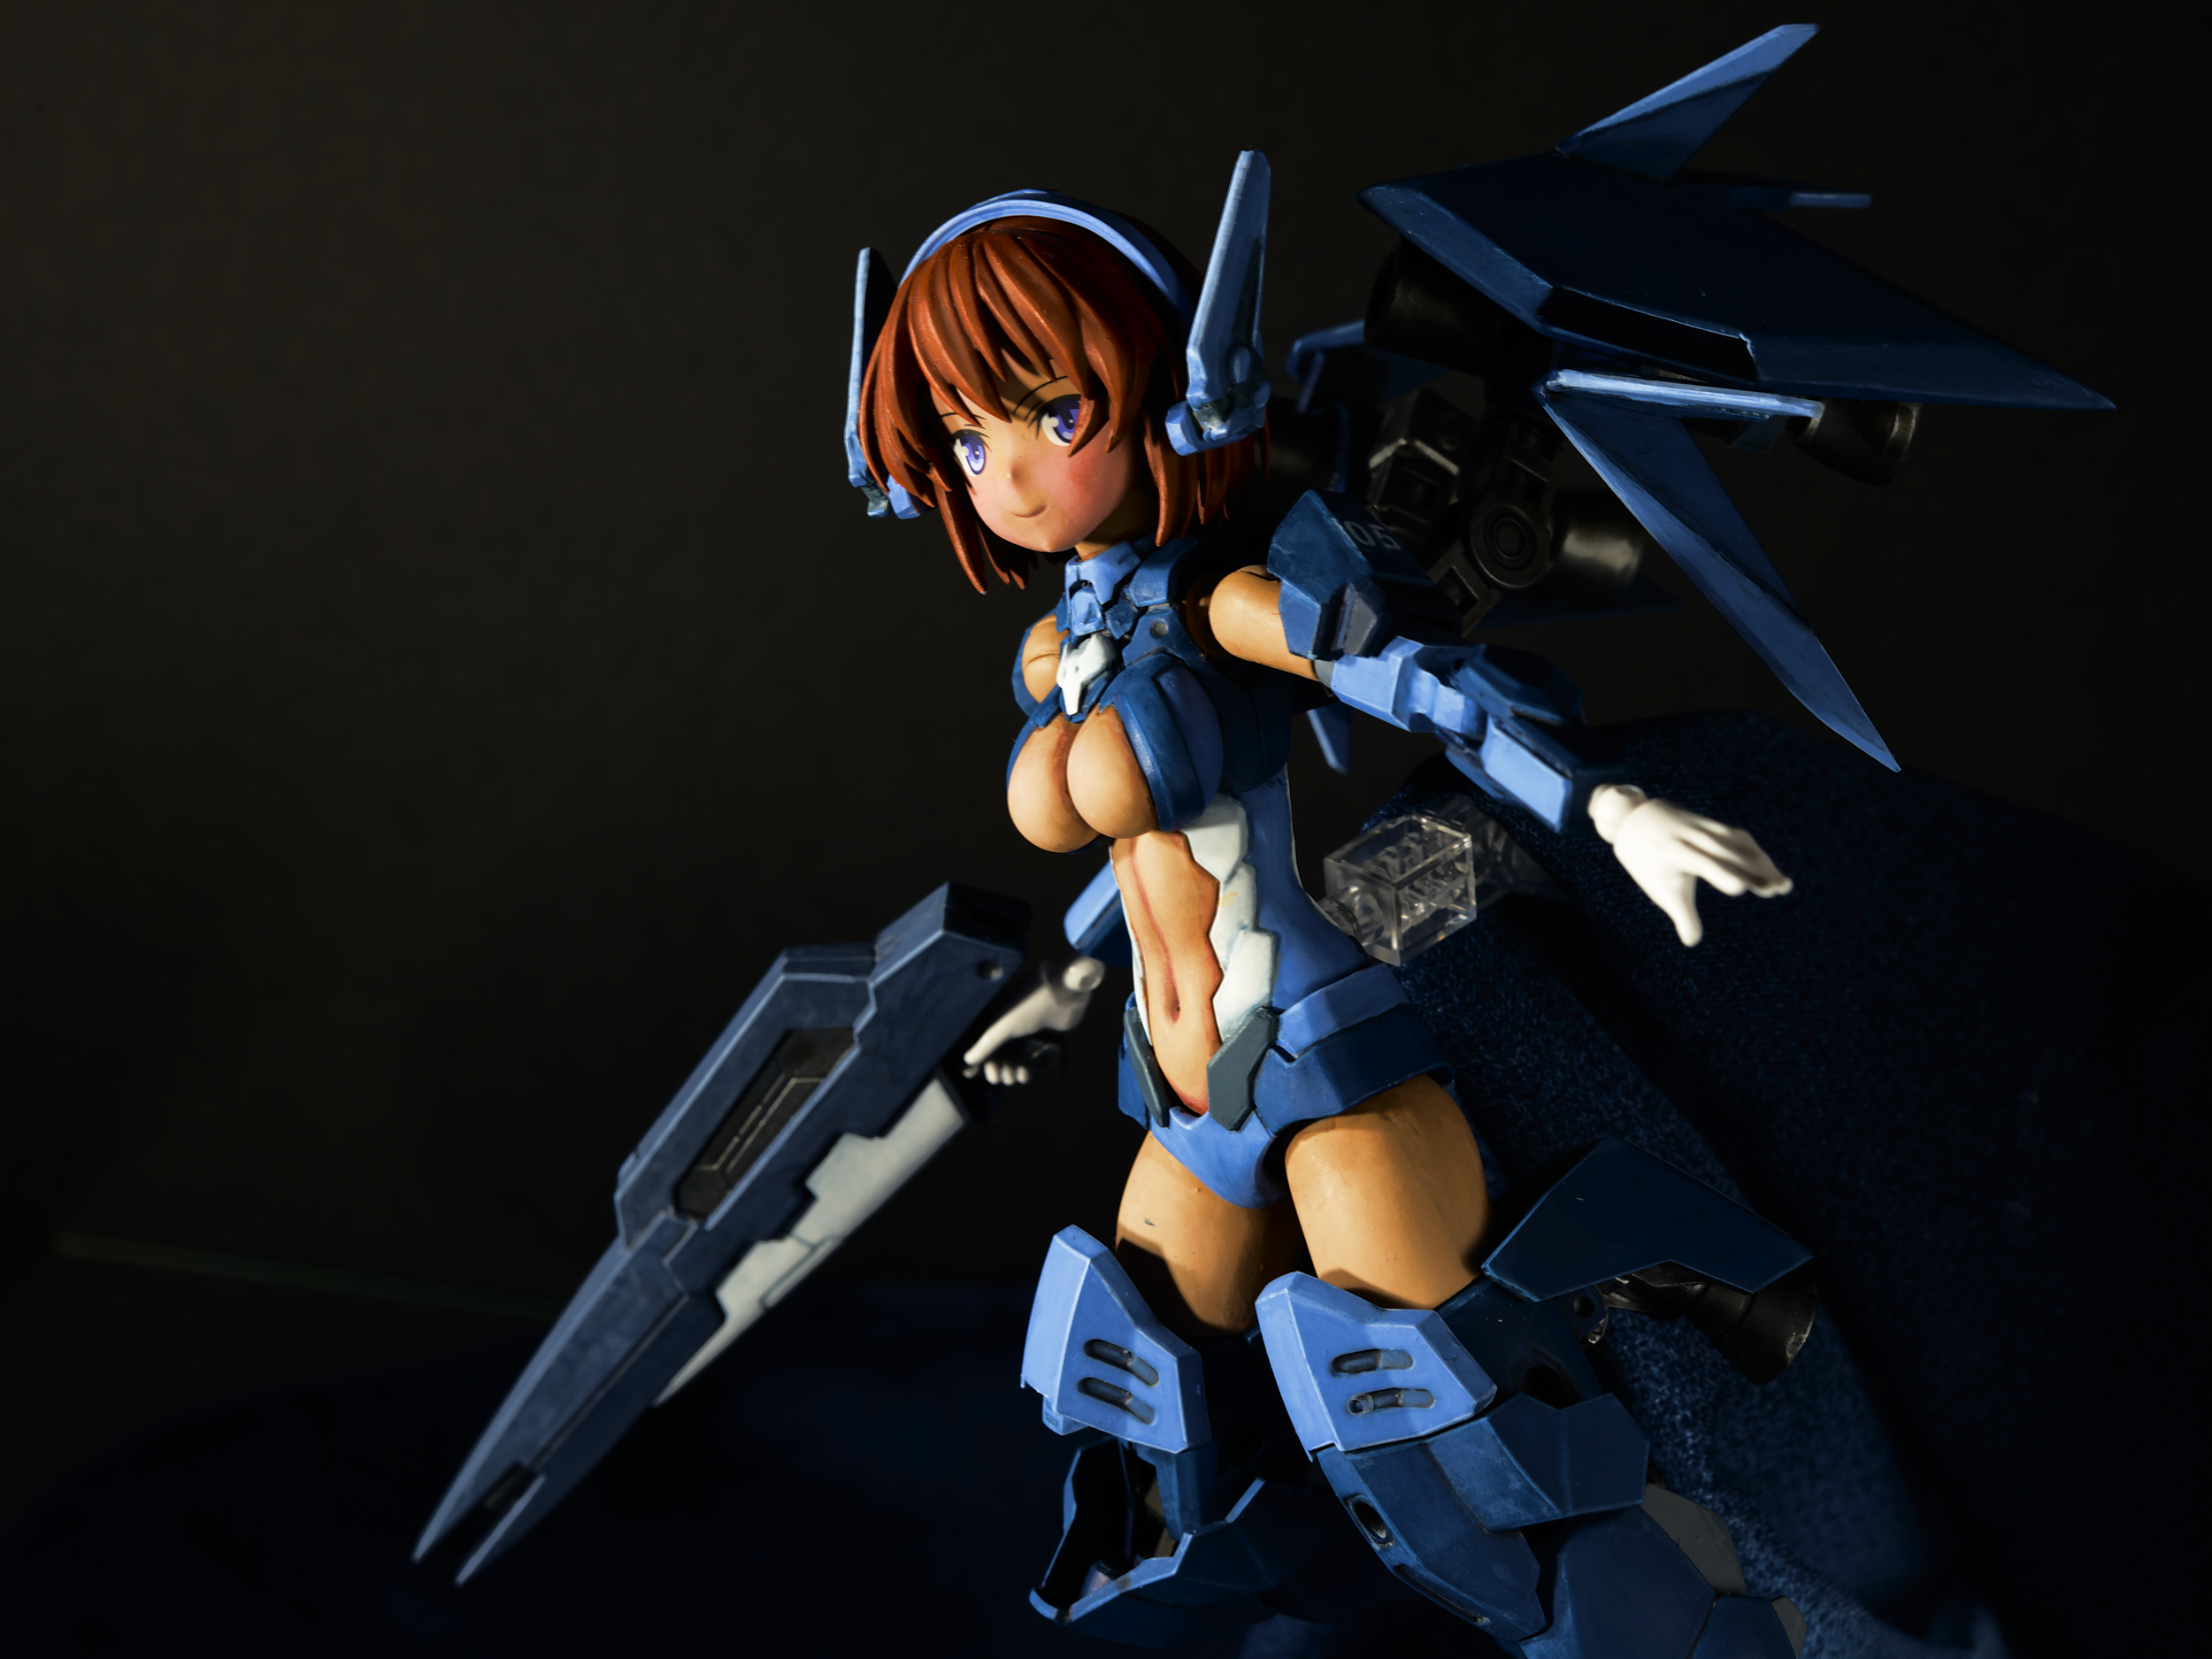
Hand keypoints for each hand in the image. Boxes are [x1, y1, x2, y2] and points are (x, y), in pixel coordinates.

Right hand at [962, 957, 1105, 1084]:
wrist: (1063, 994)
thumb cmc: (1028, 1005)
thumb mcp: (1003, 1026)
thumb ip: (985, 1045)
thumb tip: (967, 1061)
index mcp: (993, 1015)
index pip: (977, 1040)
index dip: (975, 1057)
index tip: (971, 1074)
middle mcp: (1006, 1022)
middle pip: (994, 1052)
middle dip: (994, 1067)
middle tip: (997, 1077)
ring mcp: (1024, 1030)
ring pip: (1012, 1057)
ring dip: (1009, 1071)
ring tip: (1013, 1078)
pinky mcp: (1041, 1036)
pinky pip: (1029, 1057)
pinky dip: (1025, 1068)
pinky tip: (1025, 1075)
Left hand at [1589, 785, 1792, 946]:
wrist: (1632, 818)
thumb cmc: (1647, 862)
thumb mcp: (1659, 888)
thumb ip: (1680, 914)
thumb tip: (1691, 943)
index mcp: (1674, 851)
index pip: (1702, 863)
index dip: (1721, 873)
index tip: (1741, 887)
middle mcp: (1691, 835)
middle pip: (1728, 852)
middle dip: (1753, 869)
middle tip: (1776, 889)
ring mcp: (1702, 826)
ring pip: (1738, 842)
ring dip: (1760, 861)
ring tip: (1780, 885)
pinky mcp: (1710, 823)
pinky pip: (1737, 836)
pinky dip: (1754, 852)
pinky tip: (1768, 869)